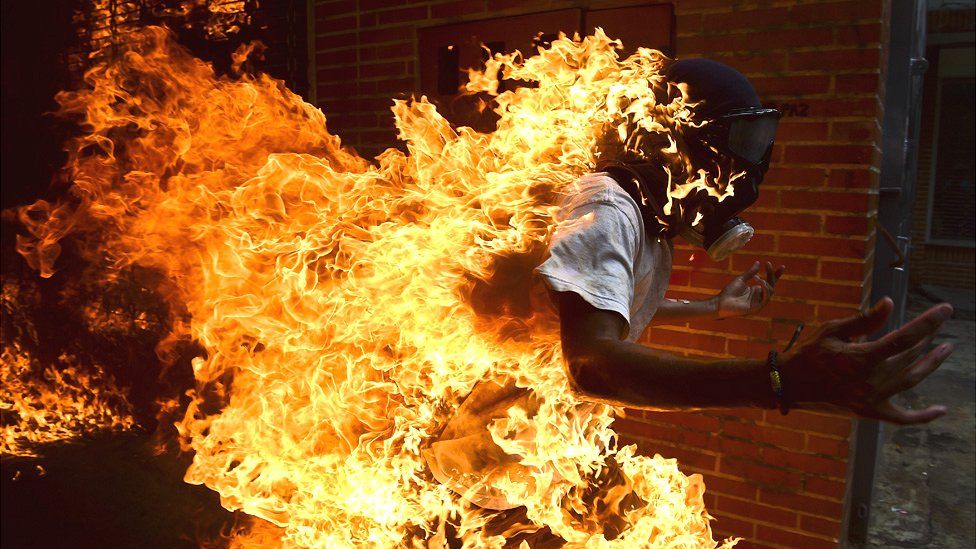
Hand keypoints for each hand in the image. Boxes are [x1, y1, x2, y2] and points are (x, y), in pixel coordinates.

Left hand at [716, 261, 784, 317]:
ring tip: (757, 277)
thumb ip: (750, 272)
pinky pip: (765, 298)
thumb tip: (758, 262)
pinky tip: (760, 281)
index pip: (769, 282)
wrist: (721, 302)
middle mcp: (759, 296)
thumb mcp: (741, 279)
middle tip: (768, 264)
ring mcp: (759, 302)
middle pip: (771, 285)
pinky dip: (764, 289)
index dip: (776, 275)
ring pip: (770, 291)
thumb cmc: (729, 292)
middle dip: (772, 274)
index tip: (783, 266)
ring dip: (766, 282)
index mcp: (756, 290)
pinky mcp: (757, 308)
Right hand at [782, 297, 953, 423]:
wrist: (790, 385)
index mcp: (861, 358)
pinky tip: (941, 410)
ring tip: (945, 349)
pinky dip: (923, 416)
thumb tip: (890, 304)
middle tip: (939, 325)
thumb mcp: (832, 331)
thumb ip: (864, 320)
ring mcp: (872, 399)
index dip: (928, 322)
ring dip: (931, 364)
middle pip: (909, 356)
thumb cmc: (809, 354)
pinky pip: (902, 418)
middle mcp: (871, 381)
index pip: (904, 337)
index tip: (946, 309)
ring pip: (911, 380)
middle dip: (927, 338)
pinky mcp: (869, 412)